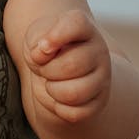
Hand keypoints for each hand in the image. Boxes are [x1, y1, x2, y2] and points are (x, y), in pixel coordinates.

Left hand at [24, 9, 111, 123]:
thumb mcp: (36, 36)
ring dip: (52, 90)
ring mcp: (103, 78)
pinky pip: (75, 114)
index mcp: (83, 28)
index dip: (56, 35)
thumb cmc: (46, 48)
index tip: (43, 45)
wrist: (60, 68)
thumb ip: (37, 39)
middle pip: (71, 65)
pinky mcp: (99, 102)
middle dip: (47, 70)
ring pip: (74, 93)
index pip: (77, 24)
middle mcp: (99, 51)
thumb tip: (43, 53)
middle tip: (44, 68)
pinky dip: (59, 108)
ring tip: (51, 82)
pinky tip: (59, 97)